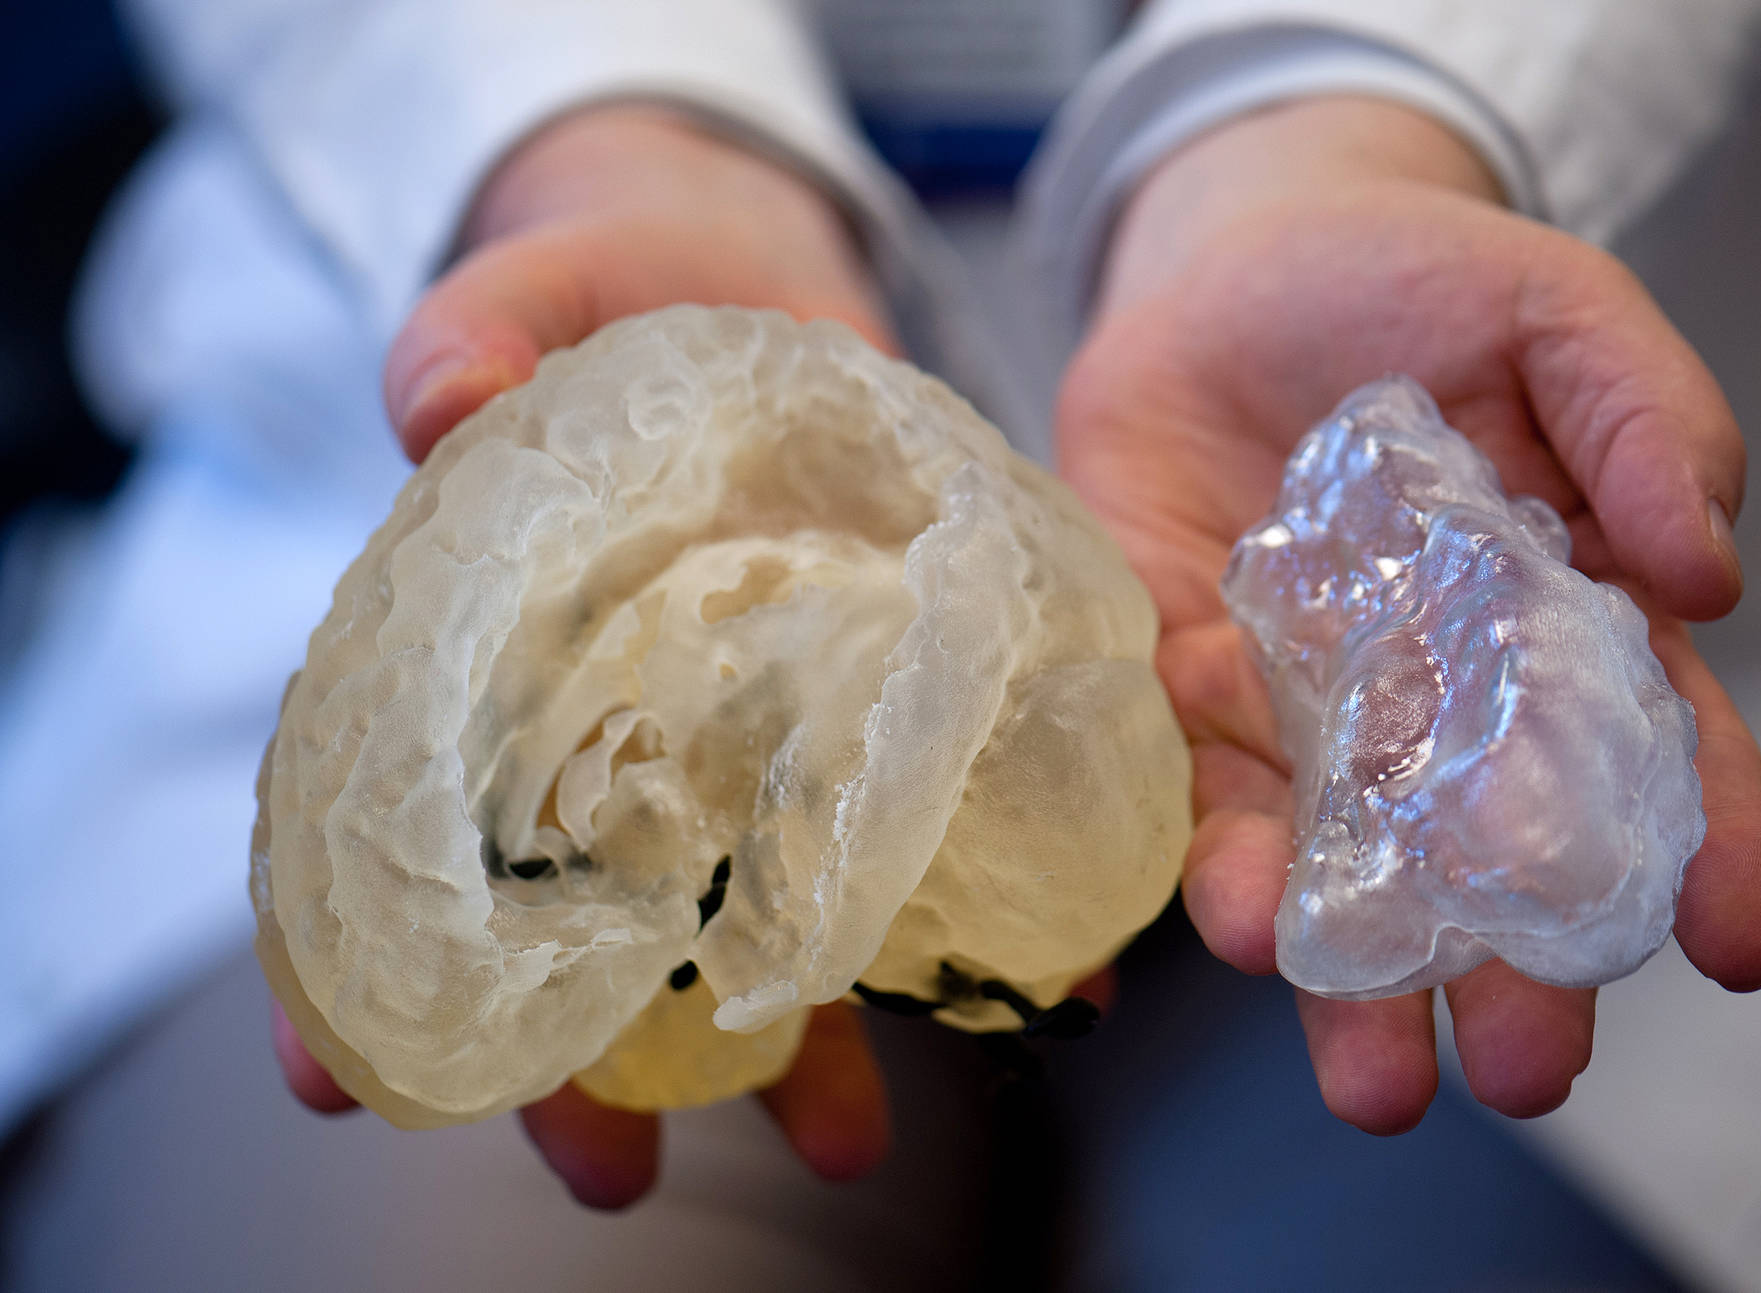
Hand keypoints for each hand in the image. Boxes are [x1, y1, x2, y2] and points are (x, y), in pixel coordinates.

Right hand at [274, 104, 895, 1206]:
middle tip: (609, 1173)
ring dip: (784, 1044)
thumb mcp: (545, 285)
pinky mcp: (868, 712)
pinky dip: (961, 920)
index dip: (347, 958)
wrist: (753, 277)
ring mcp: (744, 734)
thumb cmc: (614, 284)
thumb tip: (438, 391)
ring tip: (840, 1145)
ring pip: (749, 917)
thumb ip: (485, 329)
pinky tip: (1022, 987)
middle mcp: (615, 726)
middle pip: (578, 925)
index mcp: (491, 652)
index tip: (345, 1081)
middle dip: (587, 1062)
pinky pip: (904, 835)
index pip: (387, 825)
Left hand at [1055, 97, 1760, 1132]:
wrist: (1226, 272)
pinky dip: (1214, 867)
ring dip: (1356, 978)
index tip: (1738, 942)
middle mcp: (1436, 701)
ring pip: (1341, 867)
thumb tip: (1709, 565)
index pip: (1652, 750)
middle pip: (1488, 856)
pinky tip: (1239, 928)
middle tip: (1529, 1065)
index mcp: (1559, 622)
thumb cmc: (1412, 284)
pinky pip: (1196, 798)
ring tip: (1380, 1076)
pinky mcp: (1185, 696)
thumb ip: (1643, 415)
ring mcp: (1306, 711)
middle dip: (1515, 969)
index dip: (1708, 844)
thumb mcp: (1552, 313)